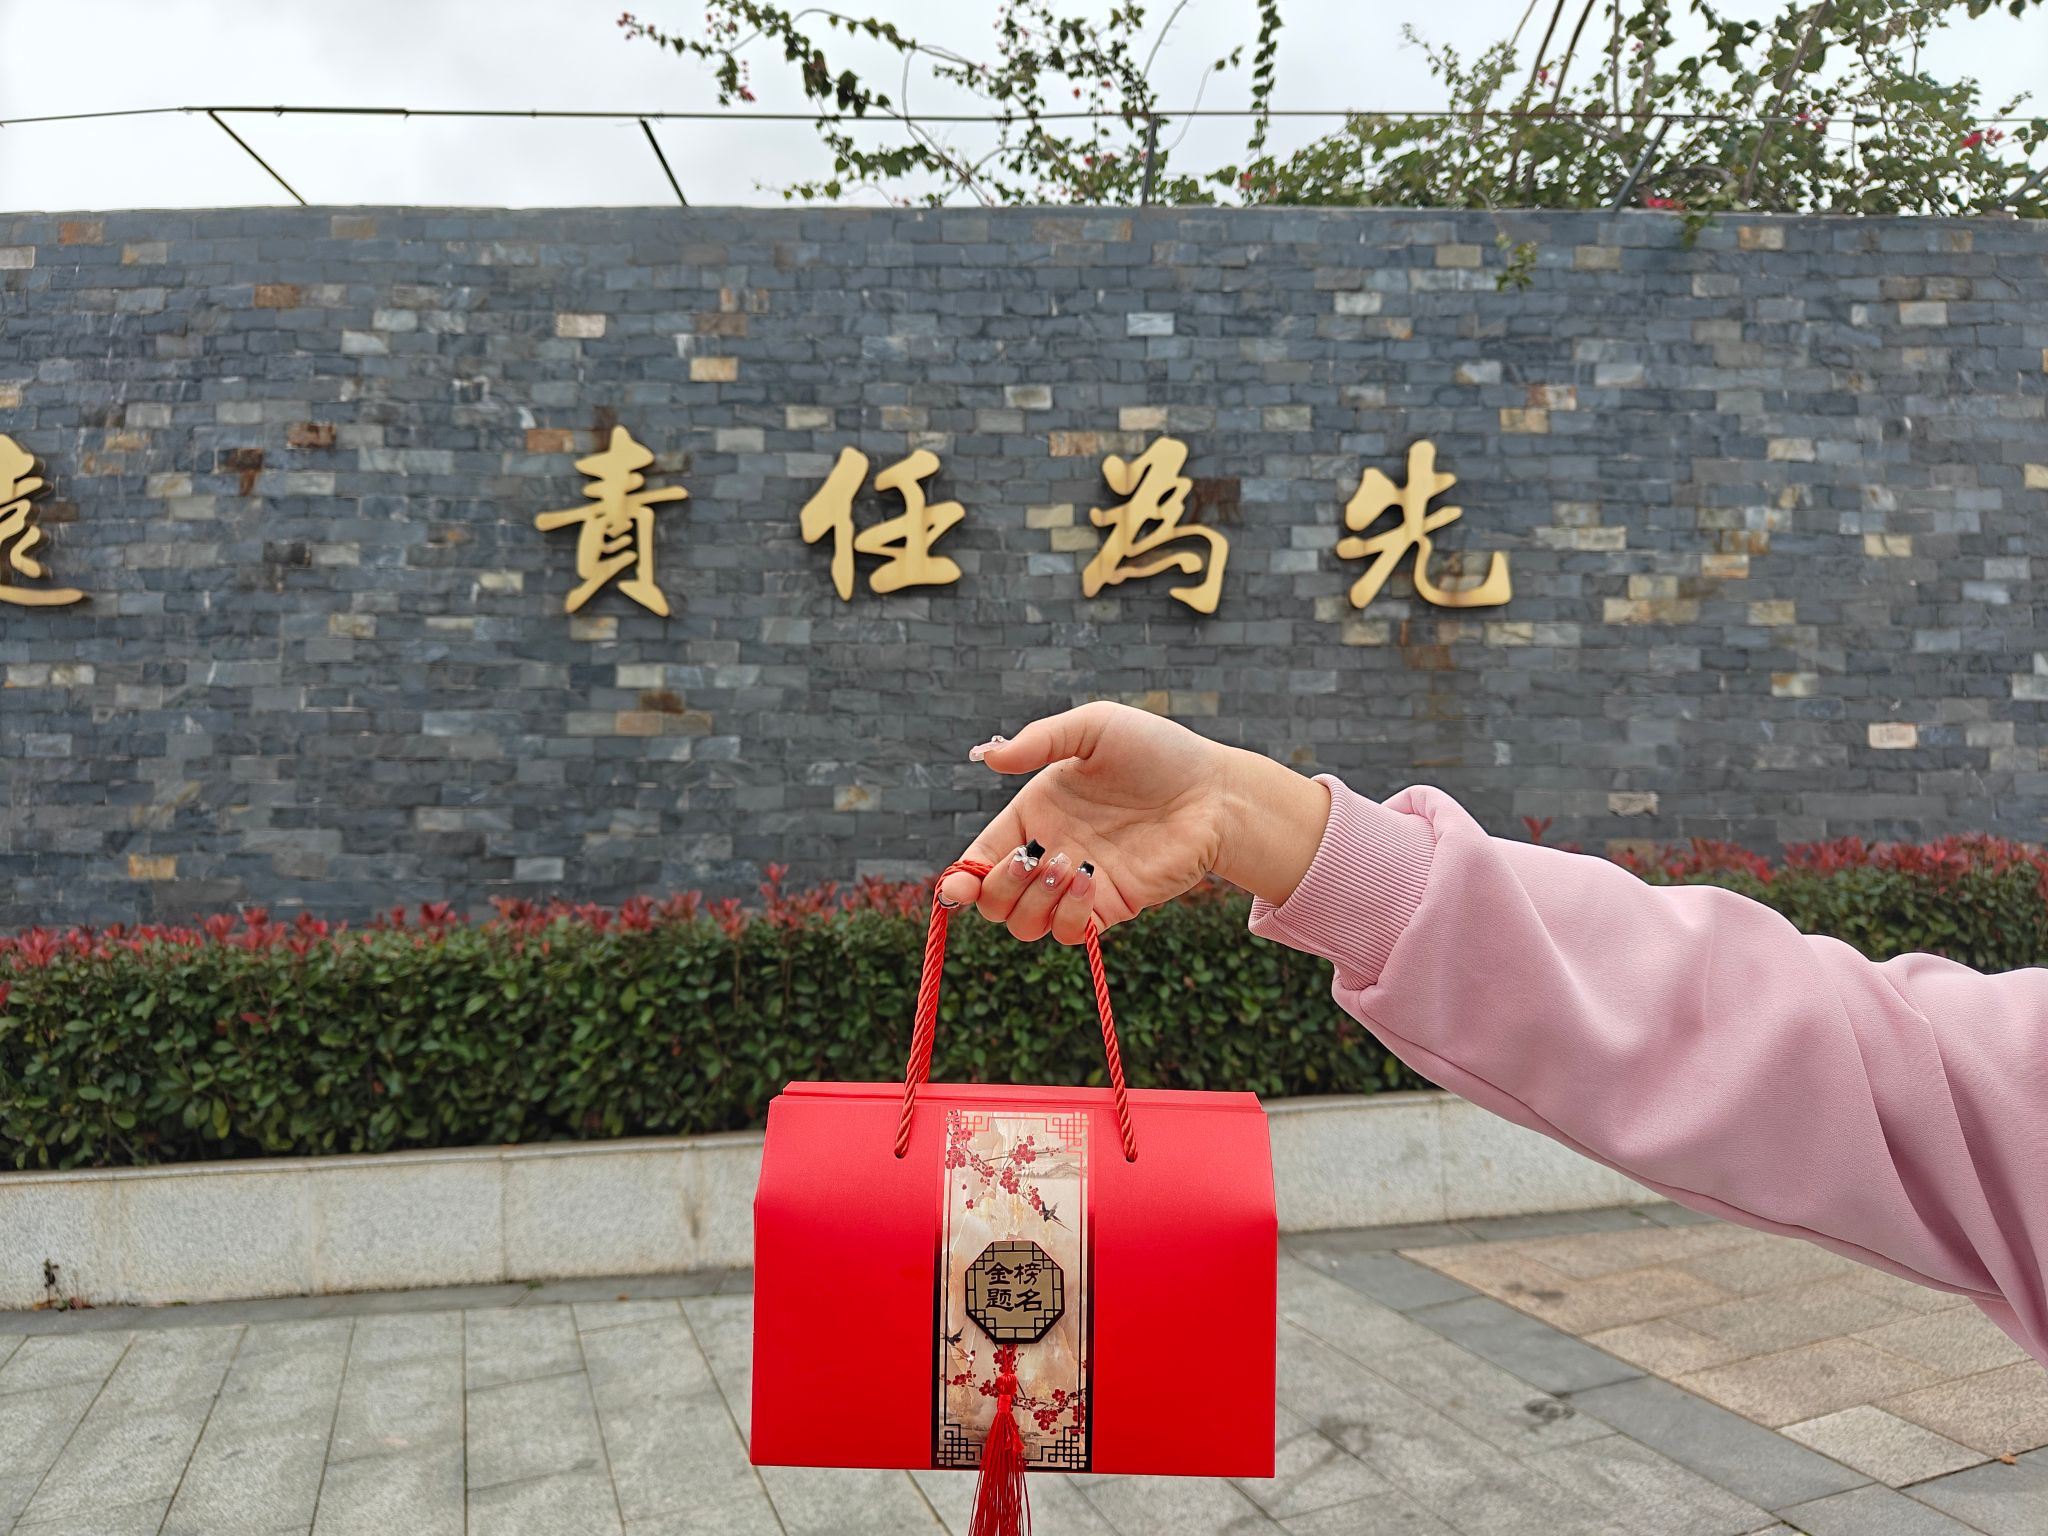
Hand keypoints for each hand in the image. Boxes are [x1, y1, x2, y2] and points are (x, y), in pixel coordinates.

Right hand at [938, 702, 1331, 944]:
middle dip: (1000, 887)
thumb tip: (987, 757)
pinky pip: (1071, 934)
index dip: (960, 880)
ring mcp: (1078, 886)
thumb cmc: (1157, 751)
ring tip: (1069, 864)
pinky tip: (1090, 878)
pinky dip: (1069, 915)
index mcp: (1033, 814)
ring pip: (1025, 925)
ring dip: (1034, 901)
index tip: (956, 888)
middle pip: (994, 901)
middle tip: (1036, 858)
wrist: (1214, 789)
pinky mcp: (1111, 907)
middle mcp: (1049, 853)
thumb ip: (1040, 741)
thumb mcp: (1095, 727)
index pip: (979, 858)